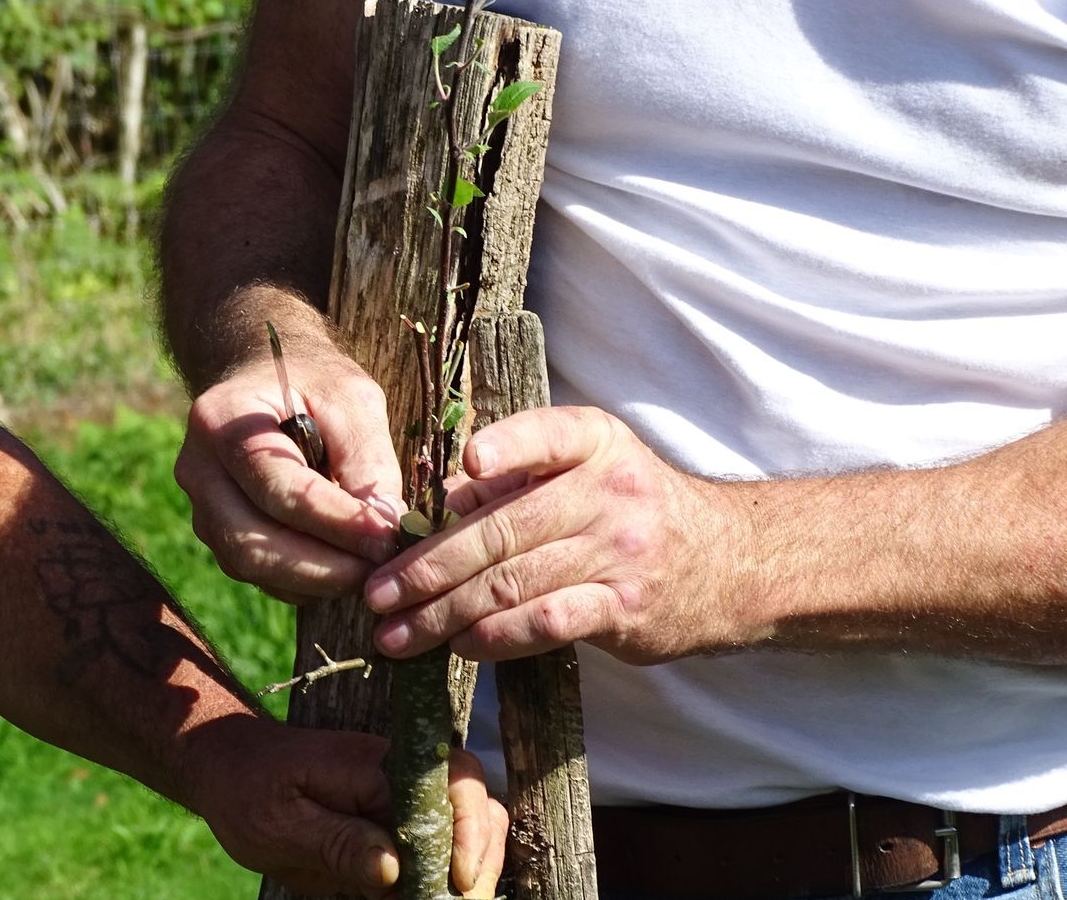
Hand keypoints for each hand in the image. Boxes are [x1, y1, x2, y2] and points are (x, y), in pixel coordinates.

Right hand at [176, 351, 405, 601]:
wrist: (267, 376)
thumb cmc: (314, 382)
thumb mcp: (353, 400)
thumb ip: (369, 461)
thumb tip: (385, 529)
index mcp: (223, 423)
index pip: (280, 491)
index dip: (337, 523)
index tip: (387, 540)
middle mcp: (198, 469)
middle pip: (252, 543)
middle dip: (322, 567)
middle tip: (379, 570)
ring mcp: (200, 506)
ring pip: (250, 566)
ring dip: (314, 580)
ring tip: (367, 569)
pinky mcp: (216, 533)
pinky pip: (255, 574)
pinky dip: (302, 581)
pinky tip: (341, 567)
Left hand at [182, 716, 507, 898]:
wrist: (227, 768)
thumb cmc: (246, 791)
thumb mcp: (279, 823)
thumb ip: (336, 843)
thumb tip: (394, 868)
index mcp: (376, 765)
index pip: (452, 784)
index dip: (468, 834)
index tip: (459, 880)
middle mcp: (401, 775)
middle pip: (476, 803)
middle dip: (482, 858)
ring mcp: (401, 798)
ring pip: (469, 824)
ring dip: (473, 867)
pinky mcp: (394, 823)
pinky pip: (439, 844)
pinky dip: (447, 874)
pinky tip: (436, 894)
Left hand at [364, 406, 755, 663]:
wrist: (730, 563)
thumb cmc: (632, 510)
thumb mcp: (587, 471)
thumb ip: (515, 481)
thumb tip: (435, 507)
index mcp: (594, 442)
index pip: (547, 435)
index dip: (508, 447)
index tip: (465, 467)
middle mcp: (609, 491)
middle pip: (503, 528)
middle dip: (428, 565)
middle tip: (377, 592)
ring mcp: (619, 551)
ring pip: (514, 582)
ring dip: (444, 612)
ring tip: (397, 633)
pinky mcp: (625, 607)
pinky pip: (548, 622)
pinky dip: (497, 636)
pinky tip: (461, 645)